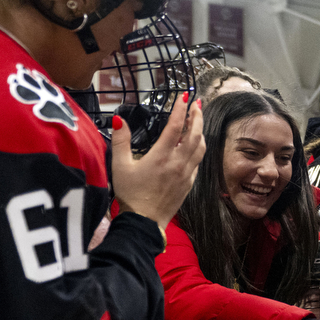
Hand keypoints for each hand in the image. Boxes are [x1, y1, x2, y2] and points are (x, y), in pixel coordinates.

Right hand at [112, 93, 205, 227]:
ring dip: (200, 131)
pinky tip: (194, 145)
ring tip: (197, 120)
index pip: (176, 126)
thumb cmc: (130, 195)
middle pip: (194, 134)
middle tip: (197, 104)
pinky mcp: (189, 183)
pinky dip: (198, 148)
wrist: (144, 222)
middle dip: (197, 116)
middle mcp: (178, 163)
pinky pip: (198, 161)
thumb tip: (118, 119)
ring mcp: (186, 174)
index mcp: (162, 156)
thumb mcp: (119, 166)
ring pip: (200, 147)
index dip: (181, 109)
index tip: (184, 97)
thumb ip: (120, 141)